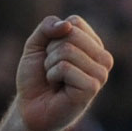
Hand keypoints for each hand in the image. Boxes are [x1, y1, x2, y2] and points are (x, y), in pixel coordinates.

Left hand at [15, 15, 112, 130]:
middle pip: (71, 34)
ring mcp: (100, 74)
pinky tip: (57, 88)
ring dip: (50, 65)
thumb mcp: (36, 45)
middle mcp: (102, 58)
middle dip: (50, 51)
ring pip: (67, 50)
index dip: (53, 38)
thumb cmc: (36, 78)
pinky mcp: (92, 88)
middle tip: (52, 69)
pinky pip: (65, 67)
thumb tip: (67, 25)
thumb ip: (47, 26)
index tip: (51, 56)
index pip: (74, 22)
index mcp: (94, 45)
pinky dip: (52, 76)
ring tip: (54, 80)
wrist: (29, 108)